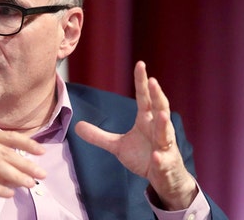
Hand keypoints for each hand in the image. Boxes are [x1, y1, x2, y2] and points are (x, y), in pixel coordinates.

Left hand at [75, 61, 197, 209]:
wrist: (162, 177)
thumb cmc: (144, 156)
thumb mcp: (118, 146)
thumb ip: (99, 136)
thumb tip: (77, 126)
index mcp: (146, 120)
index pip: (144, 97)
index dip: (142, 82)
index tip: (140, 64)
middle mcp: (157, 128)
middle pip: (159, 108)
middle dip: (157, 95)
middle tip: (153, 80)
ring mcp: (164, 145)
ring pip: (165, 132)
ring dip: (163, 123)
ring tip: (160, 113)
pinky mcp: (166, 163)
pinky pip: (162, 160)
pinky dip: (159, 158)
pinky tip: (156, 156)